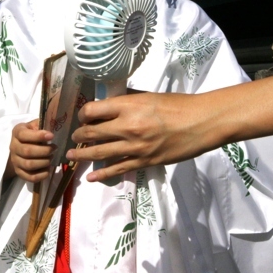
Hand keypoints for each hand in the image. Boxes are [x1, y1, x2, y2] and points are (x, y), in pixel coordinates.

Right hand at [7, 119, 54, 182]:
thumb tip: (54, 125)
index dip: (38, 136)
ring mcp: (15, 161)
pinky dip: (41, 175)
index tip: (52, 135)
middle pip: (27, 151)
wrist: (20, 146)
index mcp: (17, 132)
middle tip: (54, 148)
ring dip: (44, 162)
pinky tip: (48, 169)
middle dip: (44, 151)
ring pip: (29, 165)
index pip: (24, 135)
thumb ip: (42, 124)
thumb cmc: (31, 134)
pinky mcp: (19, 172)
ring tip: (51, 157)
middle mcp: (13, 147)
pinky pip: (30, 177)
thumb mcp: (34, 125)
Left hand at [67, 92, 213, 182]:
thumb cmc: (177, 104)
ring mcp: (134, 146)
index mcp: (127, 106)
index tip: (83, 117)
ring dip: (82, 154)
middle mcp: (127, 126)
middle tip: (74, 137)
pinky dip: (101, 173)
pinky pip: (117, 168)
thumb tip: (110, 104)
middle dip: (79, 135)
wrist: (200, 123)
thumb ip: (127, 101)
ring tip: (71, 156)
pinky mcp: (143, 161)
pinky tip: (91, 176)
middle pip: (92, 132)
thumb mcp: (148, 96)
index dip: (83, 114)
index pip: (92, 110)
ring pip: (99, 152)